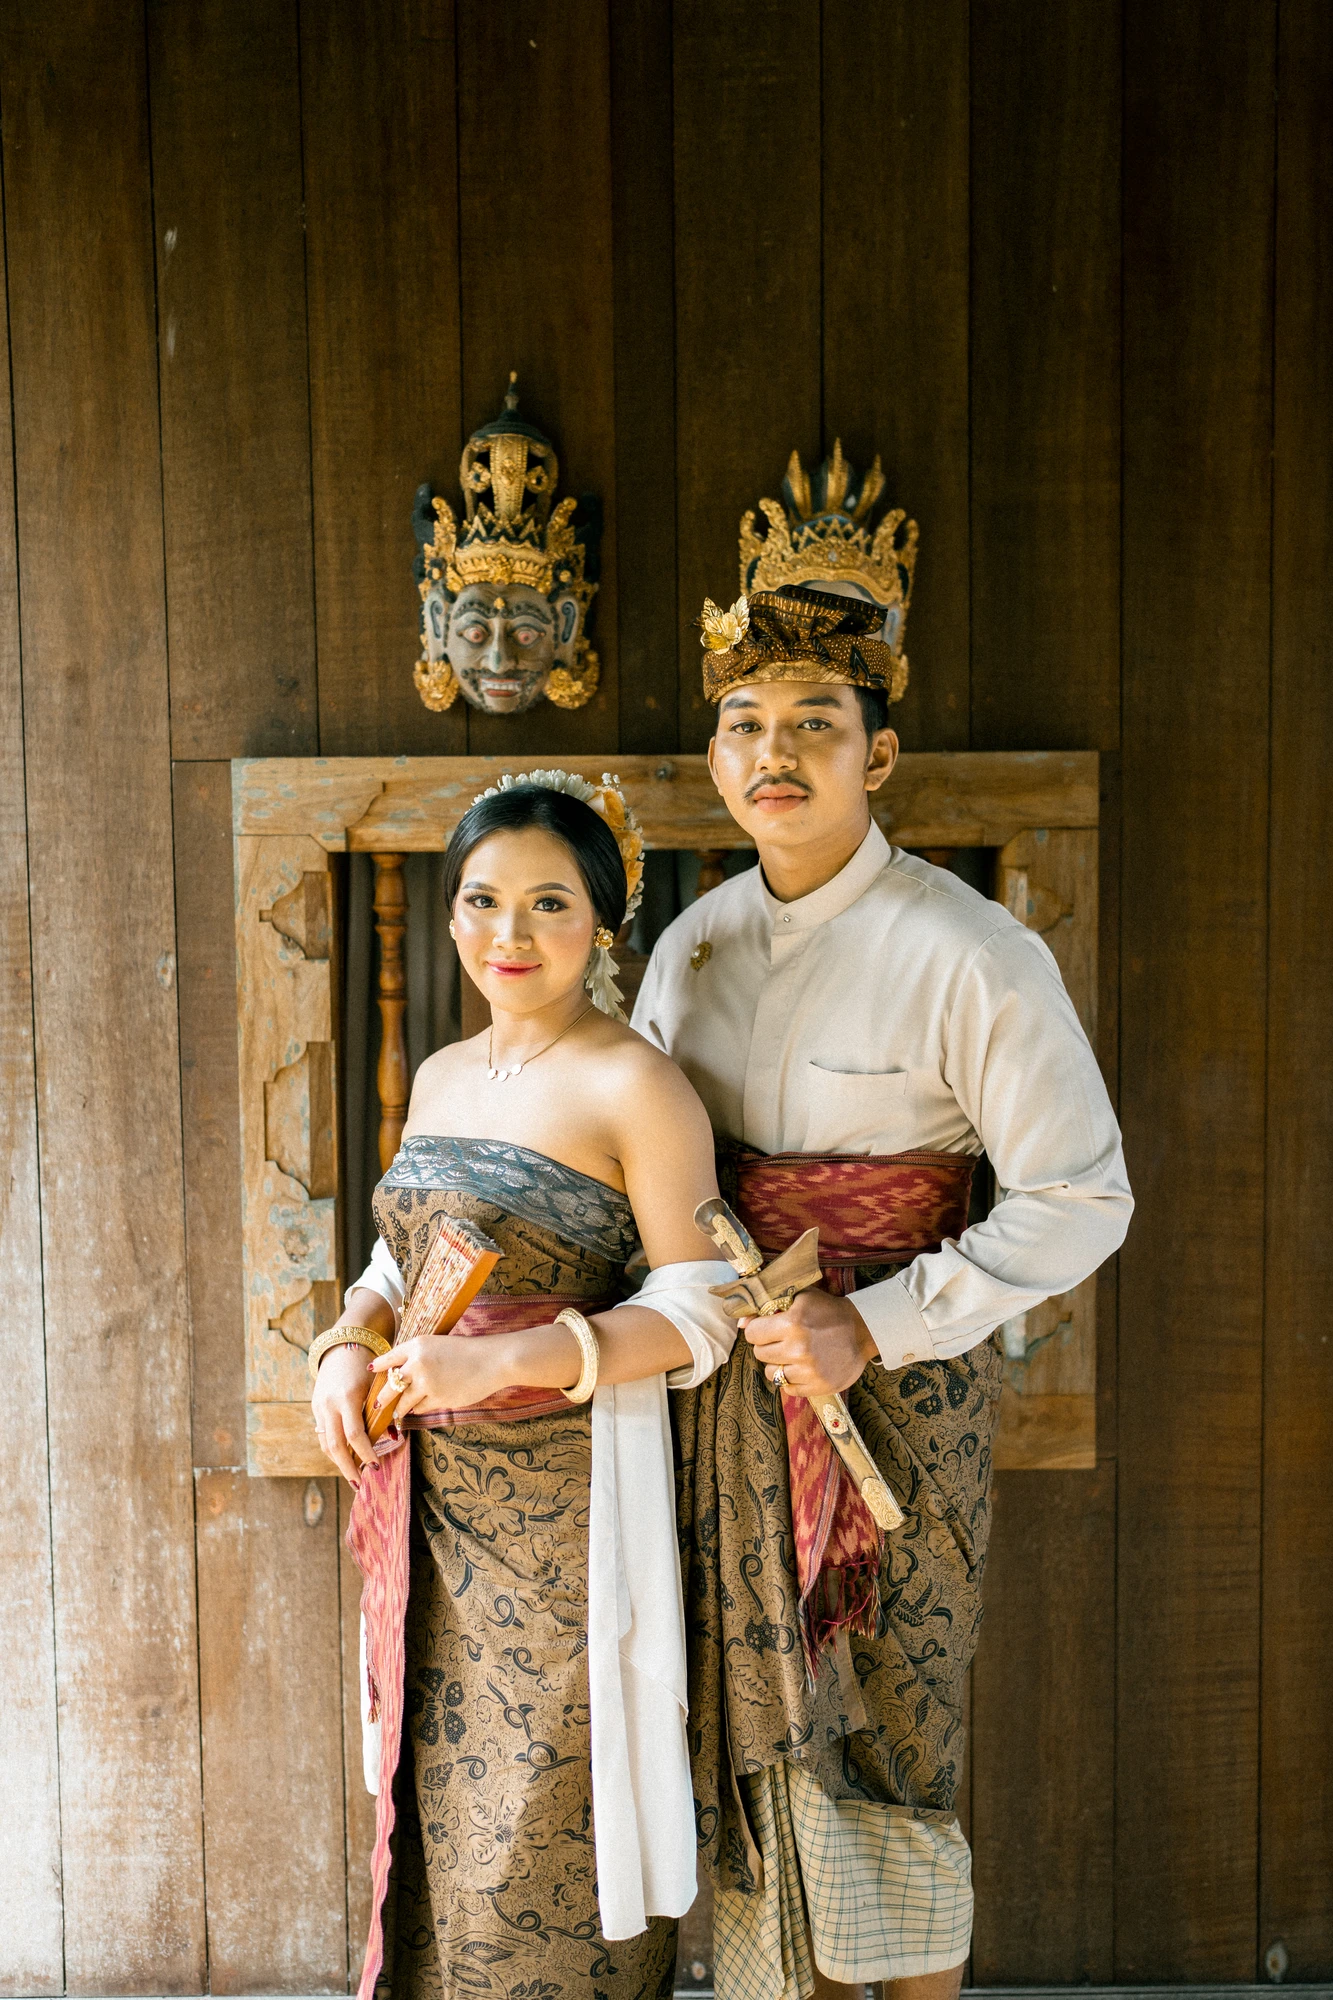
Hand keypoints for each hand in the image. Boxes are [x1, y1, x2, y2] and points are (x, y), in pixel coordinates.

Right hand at [311, 1341, 376, 1488]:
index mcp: (347, 1397)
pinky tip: (345, 1457)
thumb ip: (383, 1411)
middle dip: (348, 1467)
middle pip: (335, 1446)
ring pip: (326, 1443)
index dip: (365, 1453)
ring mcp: (319, 1406)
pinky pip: (323, 1434)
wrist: (345, 1344)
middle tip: (359, 1484)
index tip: (376, 1466)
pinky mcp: (315, 1406)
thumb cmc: (368, 1364)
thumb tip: (393, 1437)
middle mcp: (329, 1404)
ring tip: (353, 1474)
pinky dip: (333, 1448)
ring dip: (339, 1461)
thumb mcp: (378, 1385)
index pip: (355, 1434)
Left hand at [369, 1332, 512, 1419]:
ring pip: (404, 1402)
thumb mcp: (438, 1344)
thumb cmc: (466, 1352)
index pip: (390, 1357)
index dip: (379, 1366)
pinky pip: (420, 1408)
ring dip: (400, 1408)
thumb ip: (417, 1356)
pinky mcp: (438, 1398)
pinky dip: (419, 1408)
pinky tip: (420, 1407)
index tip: (371, 1371)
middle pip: (390, 1386)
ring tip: (397, 1412)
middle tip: (376, 1405)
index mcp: (417, 1345)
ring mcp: (427, 1383)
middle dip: (382, 1399)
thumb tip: (399, 1374)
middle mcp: (418, 1363)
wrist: (491, 1361)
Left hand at [742, 1289, 877, 1396]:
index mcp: (792, 1323)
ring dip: (779, 1364)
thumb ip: (770, 1307)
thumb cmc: (829, 1311)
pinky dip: (792, 1380)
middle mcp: (798, 1349)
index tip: (766, 1329)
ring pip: (772, 1374)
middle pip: (760, 1354)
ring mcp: (808, 1371)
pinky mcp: (818, 1387)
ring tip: (794, 1355)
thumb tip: (741, 1323)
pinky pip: (788, 1389)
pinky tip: (804, 1368)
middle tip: (783, 1341)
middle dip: (768, 1346)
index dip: (758, 1330)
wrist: (863, 1331)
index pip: (753, 1334)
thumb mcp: (801, 1299)